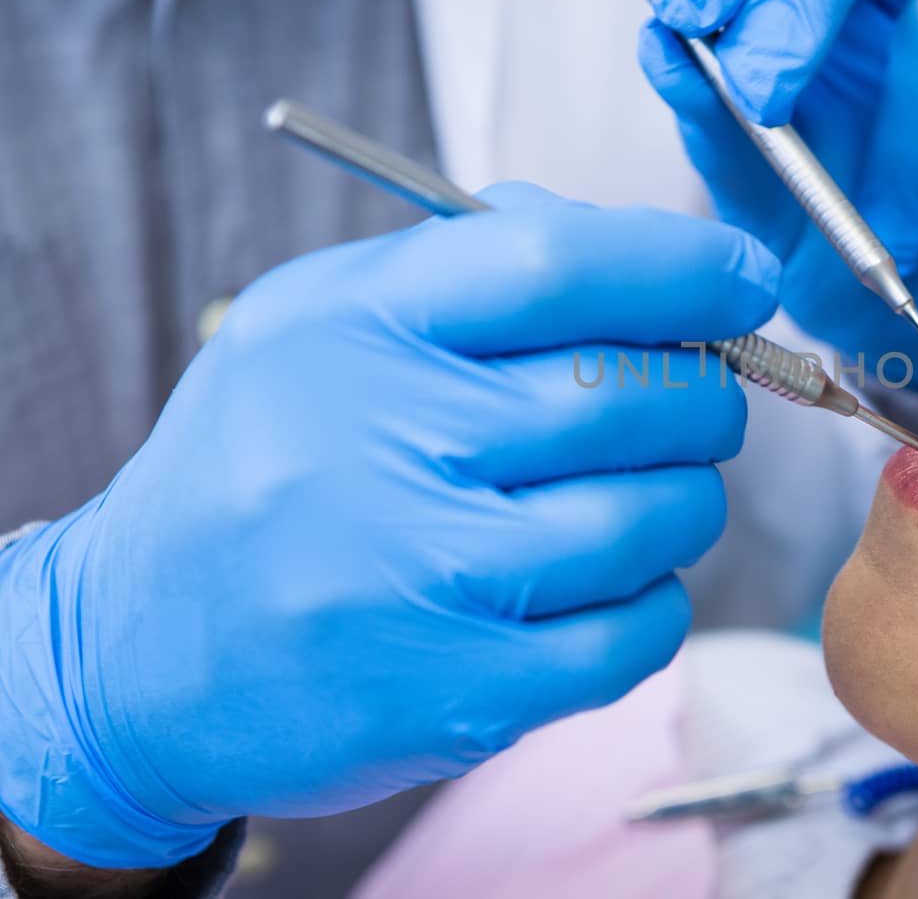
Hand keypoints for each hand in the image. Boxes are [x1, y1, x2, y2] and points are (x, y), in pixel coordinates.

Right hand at [0, 184, 778, 868]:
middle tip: (693, 398)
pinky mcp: (466, 693)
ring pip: (660, 514)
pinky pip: (642, 629)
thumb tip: (646, 258)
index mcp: (357, 331)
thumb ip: (472, 264)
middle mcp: (389, 445)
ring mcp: (429, 579)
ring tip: (636, 493)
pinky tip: (606, 580)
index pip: (563, 265)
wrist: (143, 650)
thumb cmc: (266, 467)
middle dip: (705, 390)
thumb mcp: (321, 319)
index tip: (742, 276)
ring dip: (683, 498)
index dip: (686, 265)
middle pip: (639, 392)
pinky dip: (655, 598)